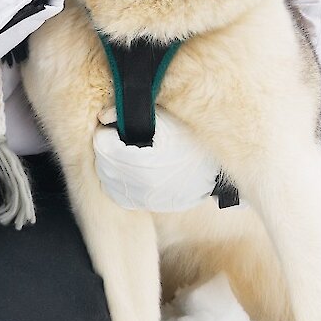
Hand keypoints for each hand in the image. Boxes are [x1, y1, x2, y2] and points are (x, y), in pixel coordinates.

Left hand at [93, 106, 222, 211]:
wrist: (217, 167)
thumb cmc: (192, 138)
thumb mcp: (166, 120)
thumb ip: (131, 114)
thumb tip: (102, 116)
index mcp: (144, 165)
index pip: (104, 148)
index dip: (105, 134)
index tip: (112, 126)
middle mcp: (143, 189)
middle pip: (104, 165)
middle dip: (106, 149)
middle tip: (116, 136)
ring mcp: (147, 201)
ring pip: (109, 183)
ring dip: (109, 166)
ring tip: (121, 151)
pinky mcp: (151, 207)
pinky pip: (121, 198)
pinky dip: (118, 184)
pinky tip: (125, 171)